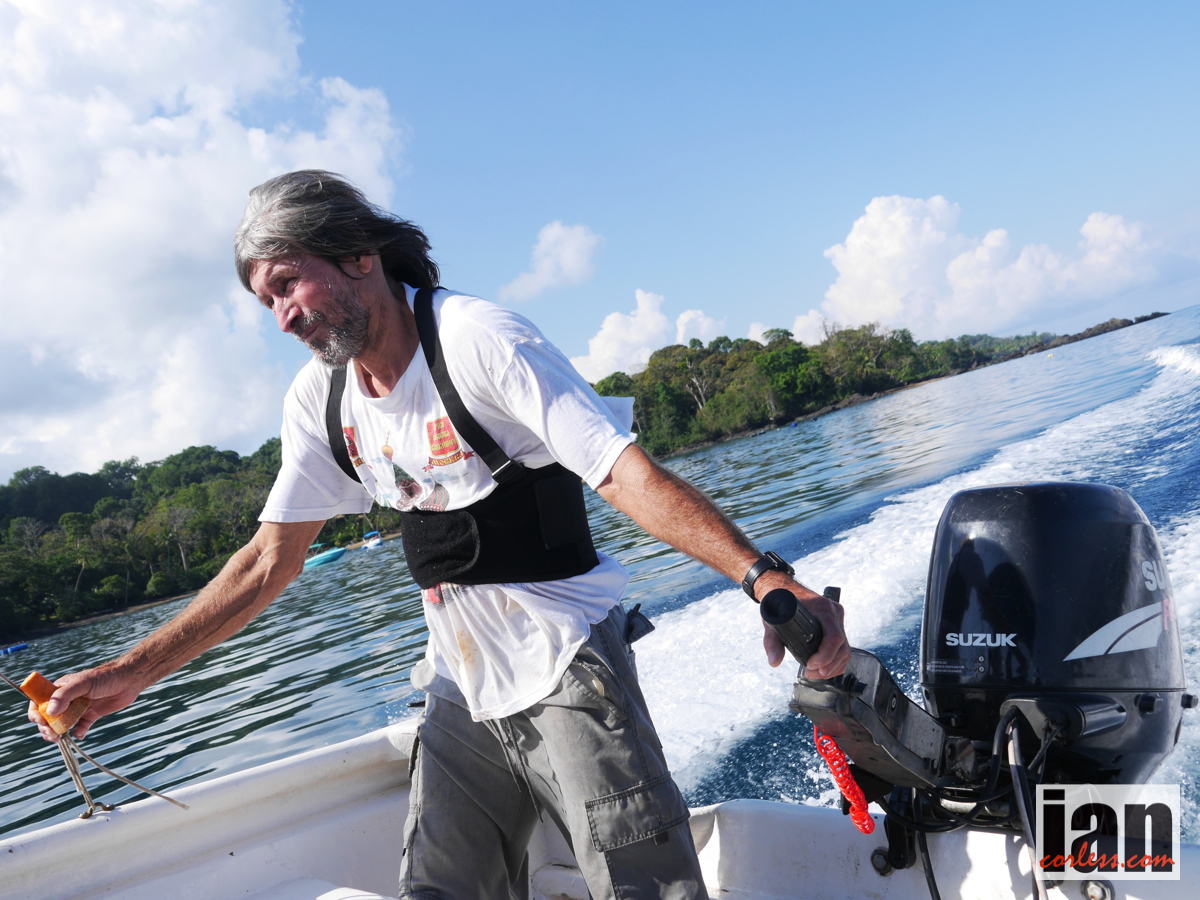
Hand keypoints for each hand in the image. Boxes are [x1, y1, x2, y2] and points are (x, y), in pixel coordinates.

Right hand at [27, 662, 145, 741]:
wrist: (129, 680)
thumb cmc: (105, 677)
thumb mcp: (83, 683)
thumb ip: (65, 695)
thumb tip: (48, 712)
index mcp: (60, 689)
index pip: (40, 701)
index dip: (36, 712)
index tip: (40, 721)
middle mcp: (67, 699)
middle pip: (48, 717)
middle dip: (46, 727)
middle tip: (52, 734)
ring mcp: (79, 707)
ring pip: (62, 724)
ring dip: (58, 733)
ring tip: (59, 738)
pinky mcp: (91, 715)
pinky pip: (80, 728)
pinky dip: (77, 733)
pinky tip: (81, 734)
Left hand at [756, 573, 850, 677]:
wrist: (783, 588)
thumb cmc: (778, 601)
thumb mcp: (772, 619)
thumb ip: (771, 641)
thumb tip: (774, 661)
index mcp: (821, 608)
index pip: (833, 636)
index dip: (825, 655)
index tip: (810, 665)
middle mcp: (833, 612)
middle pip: (842, 647)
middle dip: (828, 665)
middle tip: (810, 673)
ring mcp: (837, 618)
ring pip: (845, 649)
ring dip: (833, 667)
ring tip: (815, 673)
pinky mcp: (836, 624)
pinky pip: (843, 647)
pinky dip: (836, 662)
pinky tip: (824, 669)